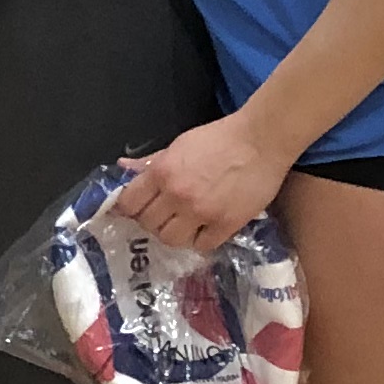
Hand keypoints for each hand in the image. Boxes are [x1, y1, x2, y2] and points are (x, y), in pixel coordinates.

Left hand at [115, 109, 291, 259]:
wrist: (261, 140)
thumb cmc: (219, 138)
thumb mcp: (179, 144)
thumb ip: (150, 161)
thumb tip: (122, 166)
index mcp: (162, 172)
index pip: (129, 204)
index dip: (130, 209)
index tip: (138, 208)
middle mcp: (177, 195)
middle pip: (148, 224)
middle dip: (152, 220)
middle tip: (164, 214)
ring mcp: (202, 212)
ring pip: (171, 239)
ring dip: (174, 233)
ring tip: (184, 224)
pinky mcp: (226, 224)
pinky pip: (202, 246)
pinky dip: (200, 240)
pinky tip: (205, 229)